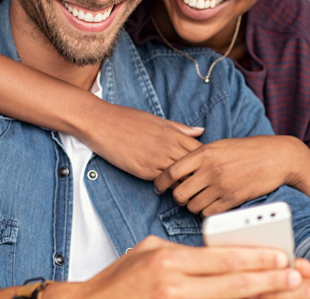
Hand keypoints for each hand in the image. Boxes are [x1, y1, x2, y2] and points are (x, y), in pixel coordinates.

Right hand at [53, 236, 300, 298]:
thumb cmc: (119, 280)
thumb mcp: (149, 251)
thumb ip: (185, 252)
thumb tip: (219, 252)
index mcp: (168, 261)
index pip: (222, 258)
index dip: (257, 257)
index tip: (282, 255)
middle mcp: (173, 286)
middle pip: (232, 284)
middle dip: (268, 280)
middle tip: (295, 276)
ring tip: (284, 293)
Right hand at [73, 103, 204, 179]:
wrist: (101, 123)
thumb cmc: (127, 119)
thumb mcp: (157, 120)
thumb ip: (180, 128)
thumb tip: (201, 131)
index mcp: (174, 133)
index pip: (201, 150)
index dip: (206, 161)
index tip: (207, 167)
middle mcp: (169, 147)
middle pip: (195, 166)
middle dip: (201, 175)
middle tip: (203, 183)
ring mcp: (157, 159)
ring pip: (182, 177)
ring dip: (186, 184)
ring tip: (189, 190)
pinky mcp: (144, 171)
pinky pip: (164, 183)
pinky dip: (170, 187)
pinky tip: (170, 189)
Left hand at [157, 135, 309, 215]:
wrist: (277, 157)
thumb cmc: (249, 150)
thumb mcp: (221, 145)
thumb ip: (200, 156)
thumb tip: (180, 169)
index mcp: (204, 153)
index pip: (171, 171)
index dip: (160, 182)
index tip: (160, 187)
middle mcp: (210, 170)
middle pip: (179, 193)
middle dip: (179, 197)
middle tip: (185, 195)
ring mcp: (221, 186)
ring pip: (192, 206)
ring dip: (193, 206)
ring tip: (201, 199)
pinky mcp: (232, 199)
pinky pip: (209, 213)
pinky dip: (207, 212)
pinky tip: (212, 205)